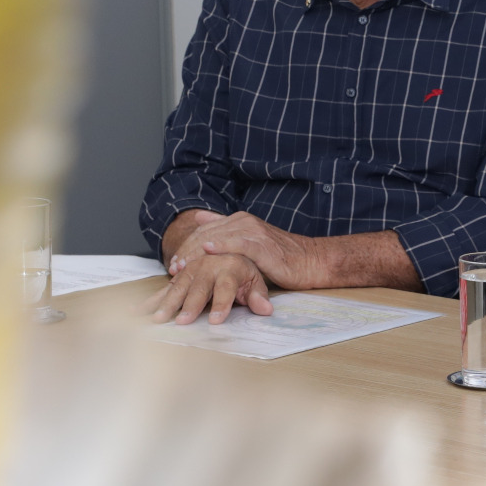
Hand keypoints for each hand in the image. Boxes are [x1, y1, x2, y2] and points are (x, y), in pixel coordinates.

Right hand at [145, 249, 273, 325]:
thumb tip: (266, 310)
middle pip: (199, 288)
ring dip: (167, 303)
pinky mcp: (179, 276)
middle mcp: (208, 268)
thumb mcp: (256, 279)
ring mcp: (191, 271)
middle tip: (183, 322)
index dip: (221, 305)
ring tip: (158, 319)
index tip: (215, 321)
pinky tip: (135, 310)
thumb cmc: (243, 267)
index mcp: (229, 268)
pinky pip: (164, 288)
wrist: (225, 243)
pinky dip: (150, 299)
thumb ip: (258, 295)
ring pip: (178, 287)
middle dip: (190, 306)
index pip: (226, 288)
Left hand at [172, 211, 326, 290]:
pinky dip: (222, 245)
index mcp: (239, 220)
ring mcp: (254, 232)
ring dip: (197, 252)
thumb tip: (200, 218)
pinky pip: (239, 244)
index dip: (186, 246)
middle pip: (206, 235)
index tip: (174, 263)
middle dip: (187, 251)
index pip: (204, 231)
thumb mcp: (250, 241)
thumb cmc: (281, 256)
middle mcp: (244, 222)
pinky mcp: (263, 245)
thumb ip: (226, 229)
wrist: (311, 261)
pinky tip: (209, 250)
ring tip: (183, 265)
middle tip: (174, 268)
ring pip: (218, 239)